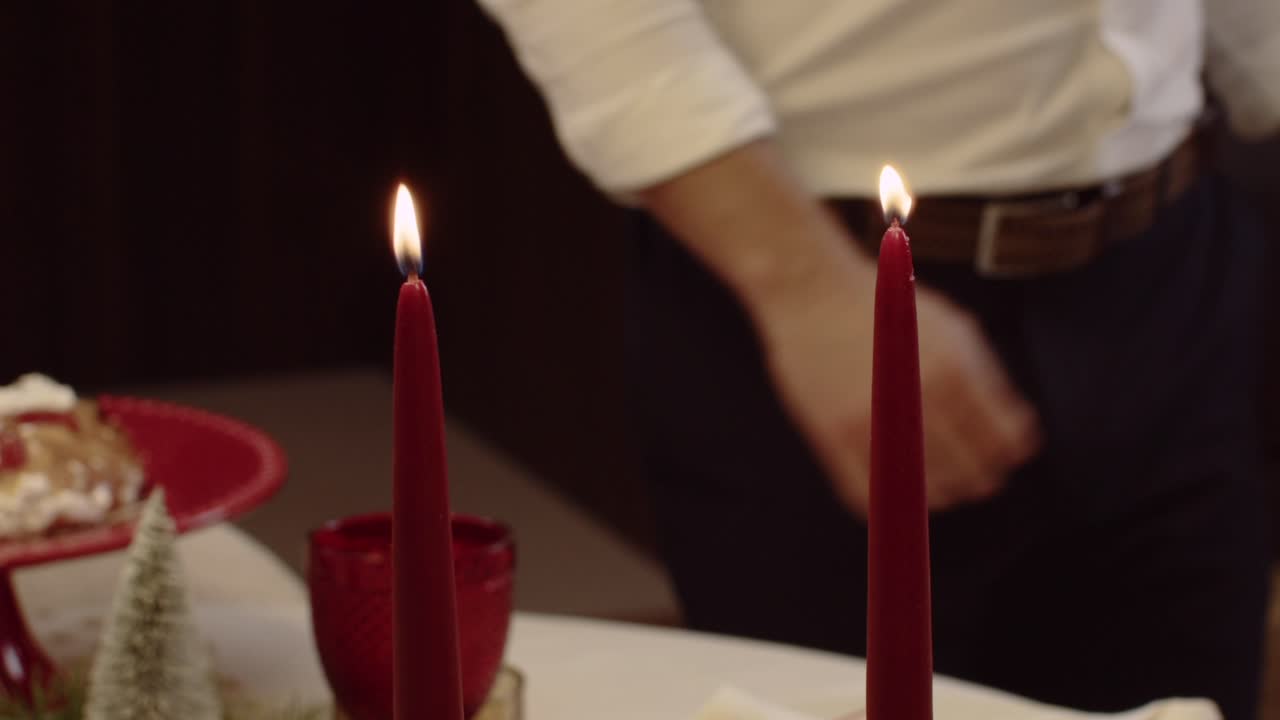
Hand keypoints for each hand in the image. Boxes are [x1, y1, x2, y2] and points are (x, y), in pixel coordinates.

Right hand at [756, 271, 1040, 514]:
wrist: (813, 293)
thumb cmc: (887, 308)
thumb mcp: (953, 328)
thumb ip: (988, 380)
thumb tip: (1018, 431)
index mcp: (951, 372)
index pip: (1000, 441)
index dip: (1009, 455)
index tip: (1006, 457)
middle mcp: (915, 400)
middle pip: (969, 472)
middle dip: (981, 479)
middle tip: (978, 478)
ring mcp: (871, 421)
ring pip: (923, 491)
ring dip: (942, 494)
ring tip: (942, 485)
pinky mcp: (833, 436)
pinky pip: (869, 493)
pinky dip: (889, 499)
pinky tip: (898, 488)